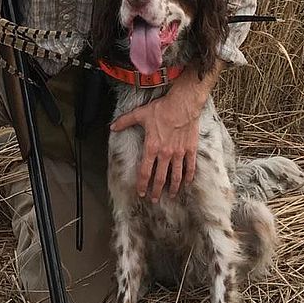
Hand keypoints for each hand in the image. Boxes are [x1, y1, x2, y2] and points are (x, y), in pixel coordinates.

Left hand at [110, 64, 222, 201]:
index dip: (142, 184)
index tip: (141, 192)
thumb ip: (125, 121)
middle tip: (154, 199)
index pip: (145, 171)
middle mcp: (165, 153)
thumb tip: (112, 126)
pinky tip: (187, 183)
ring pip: (176, 176)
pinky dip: (189, 176)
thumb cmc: (162, 108)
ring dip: (173, 188)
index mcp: (152, 147)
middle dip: (156, 191)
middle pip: (160, 178)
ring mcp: (179, 152)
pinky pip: (190, 166)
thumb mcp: (140, 114)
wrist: (183, 103)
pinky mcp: (191, 149)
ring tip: (171, 196)